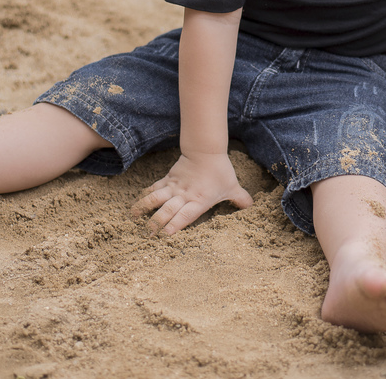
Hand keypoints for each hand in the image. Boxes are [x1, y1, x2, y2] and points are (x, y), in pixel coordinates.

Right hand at [130, 151, 252, 234]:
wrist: (206, 150)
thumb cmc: (221, 171)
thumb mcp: (232, 187)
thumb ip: (240, 199)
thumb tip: (252, 207)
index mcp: (199, 201)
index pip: (186, 215)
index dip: (176, 224)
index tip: (166, 234)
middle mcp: (185, 195)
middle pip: (167, 210)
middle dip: (157, 222)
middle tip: (147, 233)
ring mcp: (174, 187)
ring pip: (156, 198)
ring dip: (144, 208)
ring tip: (133, 218)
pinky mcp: (168, 179)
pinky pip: (154, 188)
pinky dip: (144, 196)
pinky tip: (135, 205)